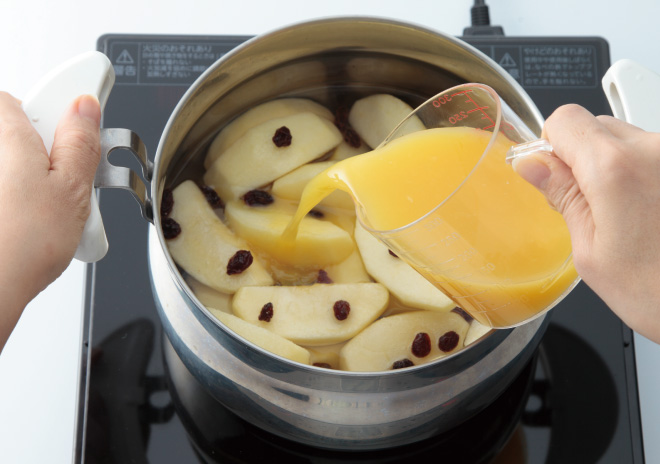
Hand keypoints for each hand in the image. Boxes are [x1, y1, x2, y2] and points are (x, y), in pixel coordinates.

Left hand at [0, 92, 100, 351]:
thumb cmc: (21, 243)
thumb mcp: (72, 188)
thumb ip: (80, 142)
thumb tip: (85, 108)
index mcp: (7, 135)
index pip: (22, 100)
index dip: (55, 114)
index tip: (80, 133)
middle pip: (21, 139)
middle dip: (49, 157)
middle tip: (70, 183)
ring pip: (18, 172)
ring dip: (35, 185)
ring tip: (55, 213)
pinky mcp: (1, 205)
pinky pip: (13, 195)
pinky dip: (22, 206)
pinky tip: (36, 227)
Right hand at [513, 104, 659, 342]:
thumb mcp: (592, 253)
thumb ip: (563, 197)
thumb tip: (533, 164)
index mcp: (616, 168)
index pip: (565, 119)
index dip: (552, 146)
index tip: (554, 176)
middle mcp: (655, 149)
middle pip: (599, 126)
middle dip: (585, 160)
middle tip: (594, 210)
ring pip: (630, 141)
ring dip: (620, 170)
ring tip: (633, 220)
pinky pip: (657, 158)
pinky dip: (647, 178)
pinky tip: (654, 217)